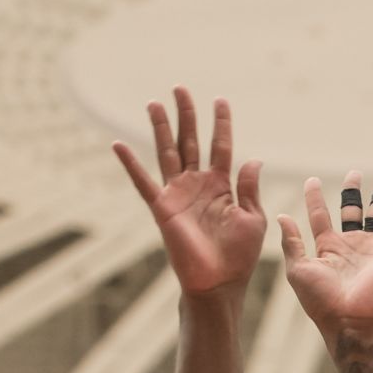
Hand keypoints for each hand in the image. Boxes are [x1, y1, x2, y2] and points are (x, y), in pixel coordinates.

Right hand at [112, 88, 265, 300]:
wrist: (218, 283)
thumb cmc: (238, 255)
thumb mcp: (252, 218)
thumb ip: (249, 188)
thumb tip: (253, 159)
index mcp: (221, 186)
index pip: (221, 147)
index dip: (221, 123)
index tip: (221, 100)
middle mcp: (197, 184)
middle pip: (190, 141)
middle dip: (186, 116)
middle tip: (180, 89)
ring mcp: (178, 194)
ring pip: (168, 153)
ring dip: (160, 128)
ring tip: (154, 103)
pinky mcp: (162, 207)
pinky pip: (143, 182)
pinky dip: (130, 164)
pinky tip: (119, 144)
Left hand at [277, 173, 372, 338]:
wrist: (347, 319)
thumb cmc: (319, 299)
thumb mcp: (298, 269)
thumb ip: (292, 242)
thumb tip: (283, 216)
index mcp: (326, 246)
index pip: (319, 214)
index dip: (314, 197)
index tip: (312, 180)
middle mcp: (349, 244)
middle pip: (350, 211)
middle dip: (352, 192)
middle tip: (354, 174)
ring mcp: (369, 249)